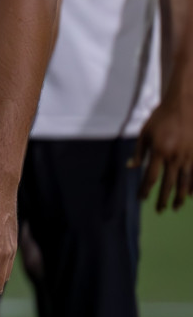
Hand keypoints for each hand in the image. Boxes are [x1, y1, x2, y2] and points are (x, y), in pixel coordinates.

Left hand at [133, 92, 192, 211]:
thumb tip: (131, 167)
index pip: (151, 177)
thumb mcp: (144, 132)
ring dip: (179, 197)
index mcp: (159, 152)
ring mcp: (188, 157)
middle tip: (160, 210)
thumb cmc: (161, 118)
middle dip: (163, 199)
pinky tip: (190, 195)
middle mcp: (174, 157)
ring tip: (176, 207)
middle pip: (168, 184)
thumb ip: (139, 152)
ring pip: (184, 182)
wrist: (184, 106)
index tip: (142, 199)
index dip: (146, 189)